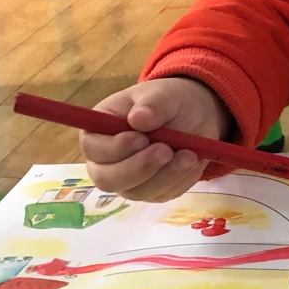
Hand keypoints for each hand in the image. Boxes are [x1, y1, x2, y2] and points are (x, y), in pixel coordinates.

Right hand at [81, 78, 232, 201]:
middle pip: (108, 180)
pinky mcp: (152, 192)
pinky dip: (180, 180)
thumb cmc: (169, 102)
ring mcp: (129, 181)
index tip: (141, 139)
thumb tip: (138, 118)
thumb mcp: (164, 94)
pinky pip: (163, 194)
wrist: (195, 117)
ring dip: (165, 175)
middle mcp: (107, 161)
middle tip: (166, 151)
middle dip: (139, 168)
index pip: (93, 149)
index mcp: (99, 131)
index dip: (114, 148)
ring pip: (138, 192)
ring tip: (188, 154)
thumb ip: (152, 103)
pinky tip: (191, 161)